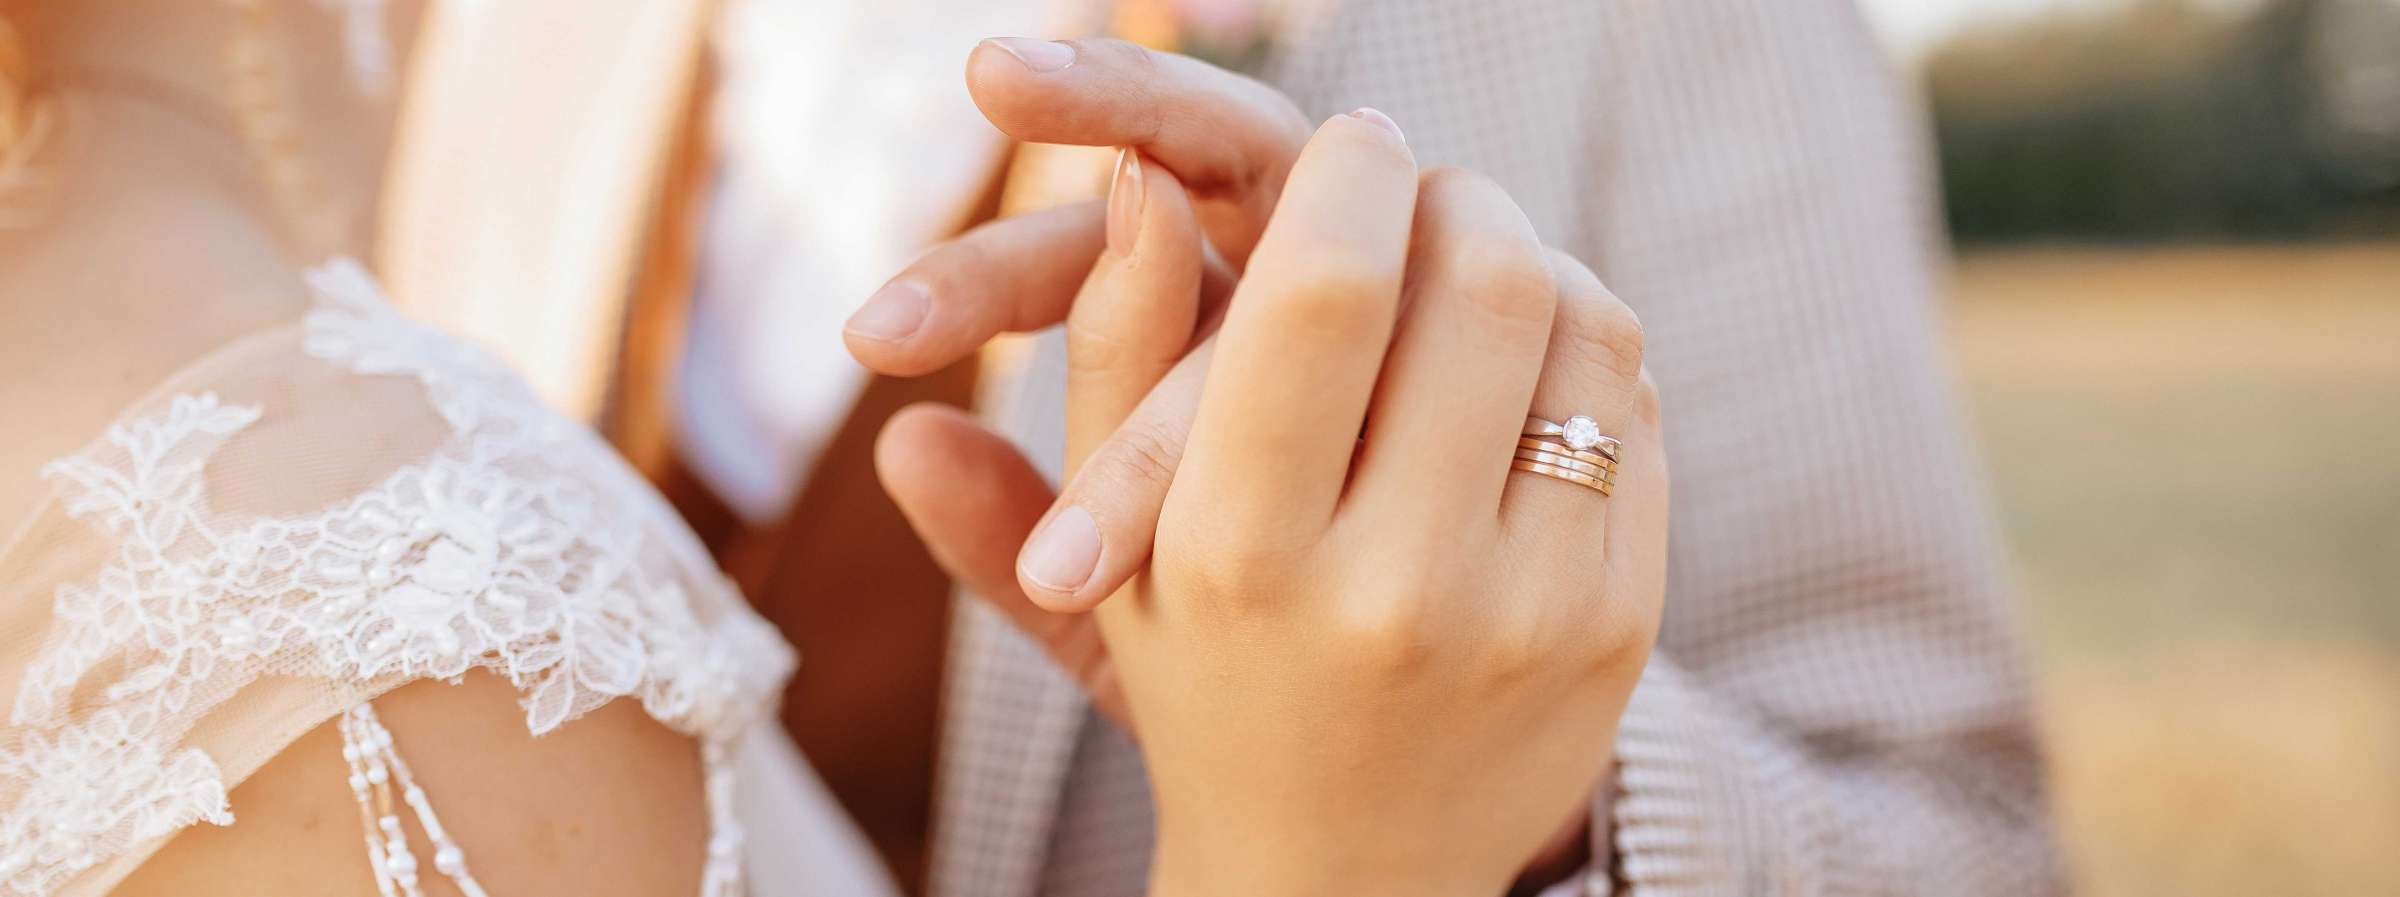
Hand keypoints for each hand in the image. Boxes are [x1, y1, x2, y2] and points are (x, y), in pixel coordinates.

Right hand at [862, 39, 1632, 884]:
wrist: (1341, 873)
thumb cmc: (1211, 675)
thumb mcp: (1120, 538)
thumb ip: (1109, 353)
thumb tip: (1129, 183)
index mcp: (1240, 555)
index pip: (1324, 292)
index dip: (1352, 175)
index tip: (1355, 140)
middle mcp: (1393, 589)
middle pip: (1484, 278)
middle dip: (1456, 197)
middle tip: (1421, 196)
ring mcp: (1529, 613)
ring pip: (1587, 324)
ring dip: (1533, 260)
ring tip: (1469, 280)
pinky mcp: (1621, 624)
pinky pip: (1636, 411)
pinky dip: (1580, 358)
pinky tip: (1518, 386)